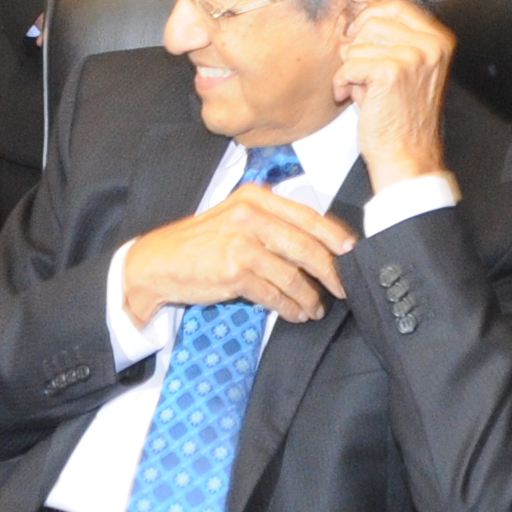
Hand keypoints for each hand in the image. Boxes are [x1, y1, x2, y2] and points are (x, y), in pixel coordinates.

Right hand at [119, 185, 352, 325]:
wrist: (160, 262)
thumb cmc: (202, 243)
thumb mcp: (237, 218)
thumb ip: (272, 223)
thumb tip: (318, 245)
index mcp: (256, 197)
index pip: (308, 216)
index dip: (334, 237)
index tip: (352, 253)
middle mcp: (251, 215)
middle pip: (307, 246)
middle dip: (331, 272)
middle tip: (343, 288)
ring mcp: (242, 242)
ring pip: (294, 274)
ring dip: (310, 296)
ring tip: (315, 308)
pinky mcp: (235, 270)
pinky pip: (275, 294)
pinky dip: (289, 307)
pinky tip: (295, 313)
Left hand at [332, 0, 453, 196]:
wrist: (408, 155)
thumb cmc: (404, 117)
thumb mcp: (409, 68)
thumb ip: (393, 39)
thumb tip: (360, 15)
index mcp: (439, 40)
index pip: (396, 5)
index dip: (371, 18)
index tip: (360, 36)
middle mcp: (430, 45)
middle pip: (373, 21)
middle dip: (358, 46)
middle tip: (361, 72)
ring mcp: (413, 57)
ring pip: (358, 44)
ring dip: (350, 68)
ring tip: (362, 89)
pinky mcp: (391, 73)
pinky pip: (350, 64)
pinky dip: (343, 82)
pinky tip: (353, 98)